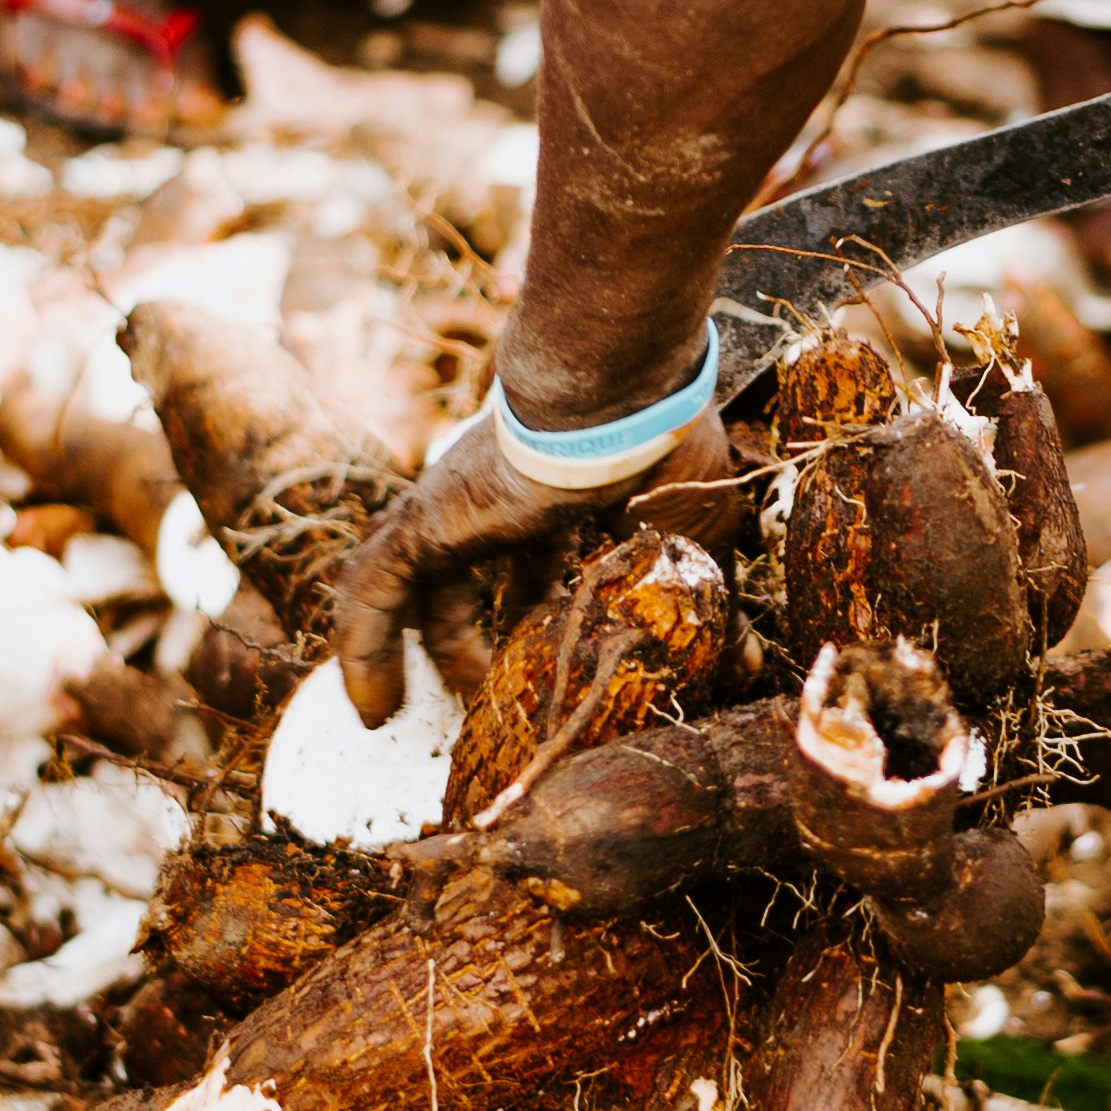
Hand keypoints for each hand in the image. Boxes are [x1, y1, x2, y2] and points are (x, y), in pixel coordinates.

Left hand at [324, 403, 733, 726]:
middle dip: (464, 642)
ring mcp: (455, 508)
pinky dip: (363, 650)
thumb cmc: (666, 453)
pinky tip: (369, 706)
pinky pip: (374, 594)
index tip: (541, 662)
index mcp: (557, 496)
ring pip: (405, 587)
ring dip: (399, 653)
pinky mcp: (426, 523)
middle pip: (464, 579)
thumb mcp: (694, 544)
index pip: (529, 558)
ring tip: (391, 716)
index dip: (527, 612)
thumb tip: (747, 661)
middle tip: (474, 696)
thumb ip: (706, 604)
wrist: (621, 394)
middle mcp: (497, 500)